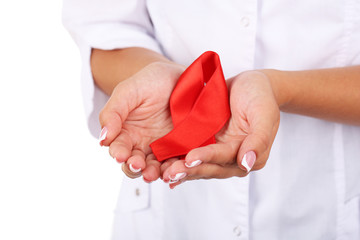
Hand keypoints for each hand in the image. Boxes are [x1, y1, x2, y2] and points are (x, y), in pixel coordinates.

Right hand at [99, 62, 184, 179]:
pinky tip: (174, 171)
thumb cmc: (151, 81)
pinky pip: (176, 163)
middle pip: (135, 164)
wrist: (181, 76)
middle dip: (135, 167)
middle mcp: (142, 143)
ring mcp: (162, 148)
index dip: (119, 153)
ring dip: (154, 173)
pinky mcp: (180, 148)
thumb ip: (113, 113)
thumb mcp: (128, 91)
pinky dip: (174, 170)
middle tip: (138, 165)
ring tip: (157, 173)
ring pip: (155, 168)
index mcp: (125, 132)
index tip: (121, 155)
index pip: (119, 148)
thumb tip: (102, 138)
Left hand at [161, 70, 279, 187]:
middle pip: (210, 167)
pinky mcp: (207, 145)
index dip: (208, 159)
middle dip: (190, 170)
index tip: (190, 158)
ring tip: (163, 173)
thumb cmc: (260, 96)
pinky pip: (192, 155)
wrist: (251, 84)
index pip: (226, 158)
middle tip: (170, 172)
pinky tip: (163, 168)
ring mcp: (219, 152)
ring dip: (182, 170)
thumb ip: (259, 139)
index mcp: (252, 154)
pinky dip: (179, 161)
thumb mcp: (264, 113)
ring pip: (199, 165)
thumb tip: (248, 163)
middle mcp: (234, 158)